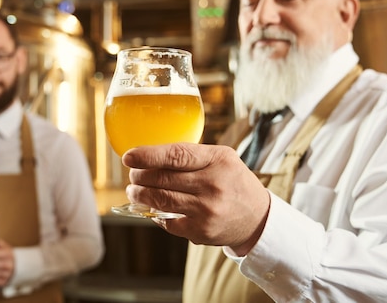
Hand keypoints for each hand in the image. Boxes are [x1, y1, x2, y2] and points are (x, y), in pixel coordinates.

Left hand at [123, 143, 270, 254]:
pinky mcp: (200, 231)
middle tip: (132, 174)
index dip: (147, 156)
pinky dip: (154, 213)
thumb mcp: (222, 158)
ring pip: (160, 201)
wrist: (258, 218)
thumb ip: (191, 155)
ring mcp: (206, 210)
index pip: (176, 156)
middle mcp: (212, 185)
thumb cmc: (233, 181)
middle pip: (162, 179)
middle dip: (139, 176)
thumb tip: (149, 156)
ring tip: (134, 190)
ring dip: (140, 194)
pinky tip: (152, 207)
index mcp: (217, 161)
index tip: (128, 157)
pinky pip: (167, 221)